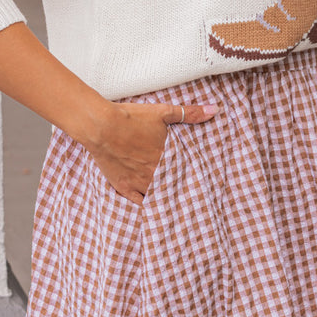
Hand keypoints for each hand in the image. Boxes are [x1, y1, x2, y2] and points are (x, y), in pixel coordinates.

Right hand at [84, 100, 218, 203]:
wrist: (101, 126)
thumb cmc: (131, 118)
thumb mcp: (163, 112)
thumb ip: (189, 113)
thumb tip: (215, 110)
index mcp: (166, 157)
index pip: (185, 172)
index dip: (192, 176)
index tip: (200, 181)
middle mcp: (154, 173)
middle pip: (172, 186)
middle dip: (179, 188)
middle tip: (191, 197)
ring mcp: (138, 182)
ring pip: (157, 195)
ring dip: (165, 197)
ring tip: (175, 203)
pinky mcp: (123, 186)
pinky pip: (138, 202)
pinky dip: (146, 204)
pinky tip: (152, 207)